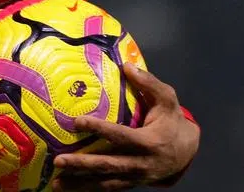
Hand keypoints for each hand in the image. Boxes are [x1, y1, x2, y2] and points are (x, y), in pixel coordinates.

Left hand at [52, 64, 199, 190]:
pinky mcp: (130, 184)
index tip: (76, 122)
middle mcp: (140, 163)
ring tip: (56, 183)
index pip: (120, 136)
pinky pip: (107, 188)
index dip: (98, 129)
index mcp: (148, 142)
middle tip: (58, 160)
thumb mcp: (167, 99)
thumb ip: (148, 82)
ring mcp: (135, 177)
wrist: (187, 152)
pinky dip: (88, 189)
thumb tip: (126, 65)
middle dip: (82, 165)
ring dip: (80, 184)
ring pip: (105, 183)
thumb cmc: (173, 121)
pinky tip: (69, 188)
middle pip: (108, 165)